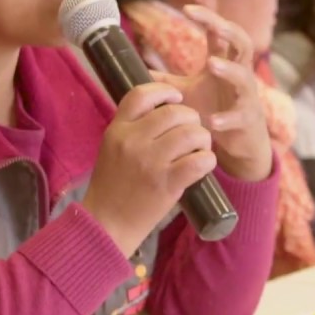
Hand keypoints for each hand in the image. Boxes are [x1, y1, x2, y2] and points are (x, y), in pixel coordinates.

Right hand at [83, 83, 216, 255]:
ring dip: (203, 139)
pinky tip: (202, 164)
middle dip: (191, 119)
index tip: (176, 97)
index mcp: (117, 129)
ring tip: (200, 148)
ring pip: (192, 133)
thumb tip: (164, 107)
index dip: (164, 91)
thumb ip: (132, 128)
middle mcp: (132, 141)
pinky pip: (199, 160)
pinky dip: (207, 160)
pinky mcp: (167, 183)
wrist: (106, 223)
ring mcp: (150, 162)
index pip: (141, 94)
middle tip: (193, 132)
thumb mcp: (112, 147)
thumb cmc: (112, 185)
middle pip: (174, 112)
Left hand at [151, 4, 272, 181]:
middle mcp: (240, 75)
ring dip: (229, 70)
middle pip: (243, 44)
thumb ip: (167, 81)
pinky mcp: (248, 120)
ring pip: (244, 77)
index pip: (220, 34)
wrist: (240, 143)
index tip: (188, 8)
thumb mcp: (188, 92)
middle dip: (230, 32)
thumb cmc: (215, 110)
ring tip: (212, 64)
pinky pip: (240, 115)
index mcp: (225, 63)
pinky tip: (211, 121)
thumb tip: (138, 71)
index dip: (208, 18)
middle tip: (215, 26)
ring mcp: (246, 97)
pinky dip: (226, 119)